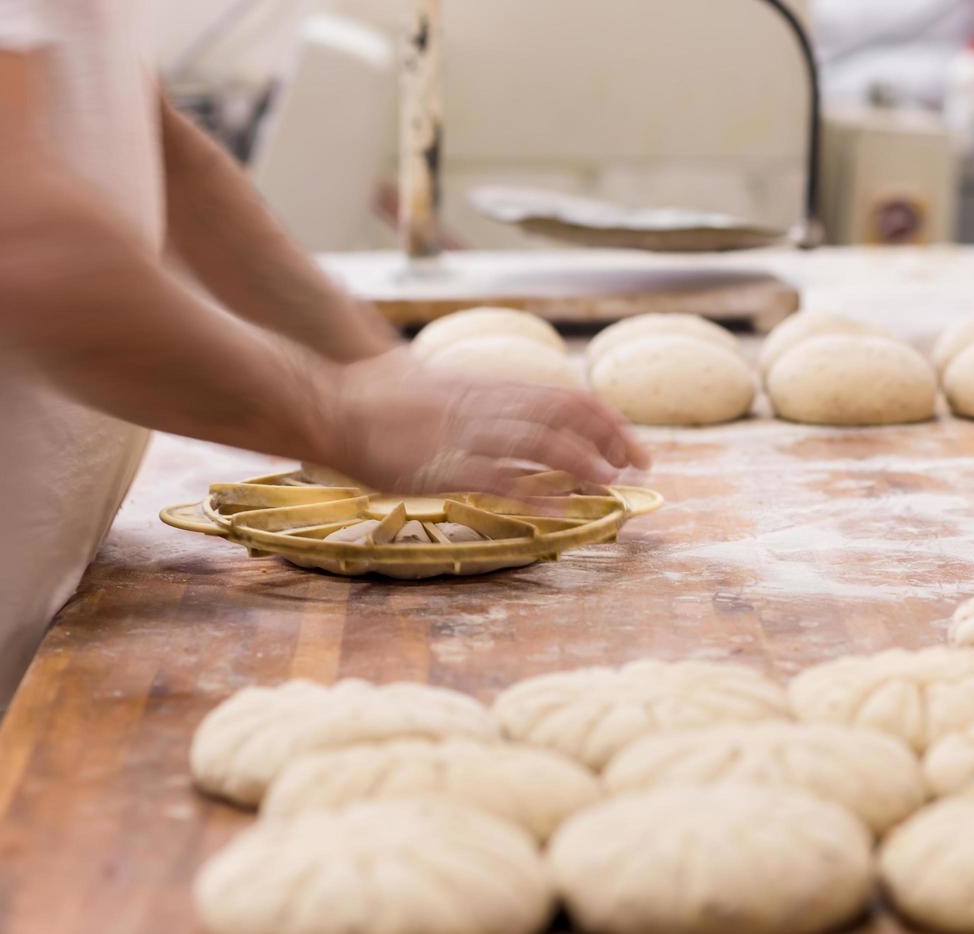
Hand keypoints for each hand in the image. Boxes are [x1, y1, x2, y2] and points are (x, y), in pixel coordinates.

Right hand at [319, 348, 650, 494]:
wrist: (333, 401)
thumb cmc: (381, 396)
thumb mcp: (442, 385)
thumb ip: (482, 399)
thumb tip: (516, 413)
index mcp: (491, 387)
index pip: (568, 397)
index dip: (608, 421)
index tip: (634, 444)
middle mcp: (488, 406)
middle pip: (566, 418)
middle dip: (610, 442)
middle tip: (640, 466)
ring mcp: (467, 435)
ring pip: (541, 444)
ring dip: (582, 463)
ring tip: (612, 482)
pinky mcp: (445, 466)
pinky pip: (500, 480)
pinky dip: (536, 493)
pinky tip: (562, 508)